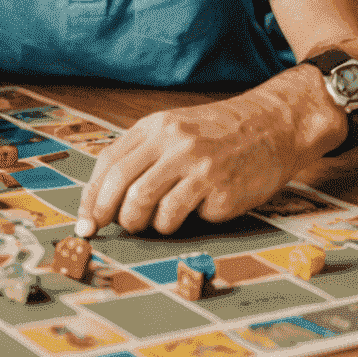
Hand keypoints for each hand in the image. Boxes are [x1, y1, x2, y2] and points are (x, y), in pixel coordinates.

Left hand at [75, 89, 305, 236]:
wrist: (272, 127)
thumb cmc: (219, 135)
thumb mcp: (175, 131)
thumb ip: (144, 156)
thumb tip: (107, 198)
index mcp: (155, 126)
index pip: (109, 162)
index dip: (92, 195)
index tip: (85, 221)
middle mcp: (171, 141)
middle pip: (120, 183)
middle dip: (108, 214)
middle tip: (109, 229)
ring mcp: (195, 163)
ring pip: (144, 202)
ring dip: (140, 223)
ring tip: (152, 223)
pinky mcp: (217, 186)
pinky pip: (178, 216)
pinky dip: (174, 224)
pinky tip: (187, 215)